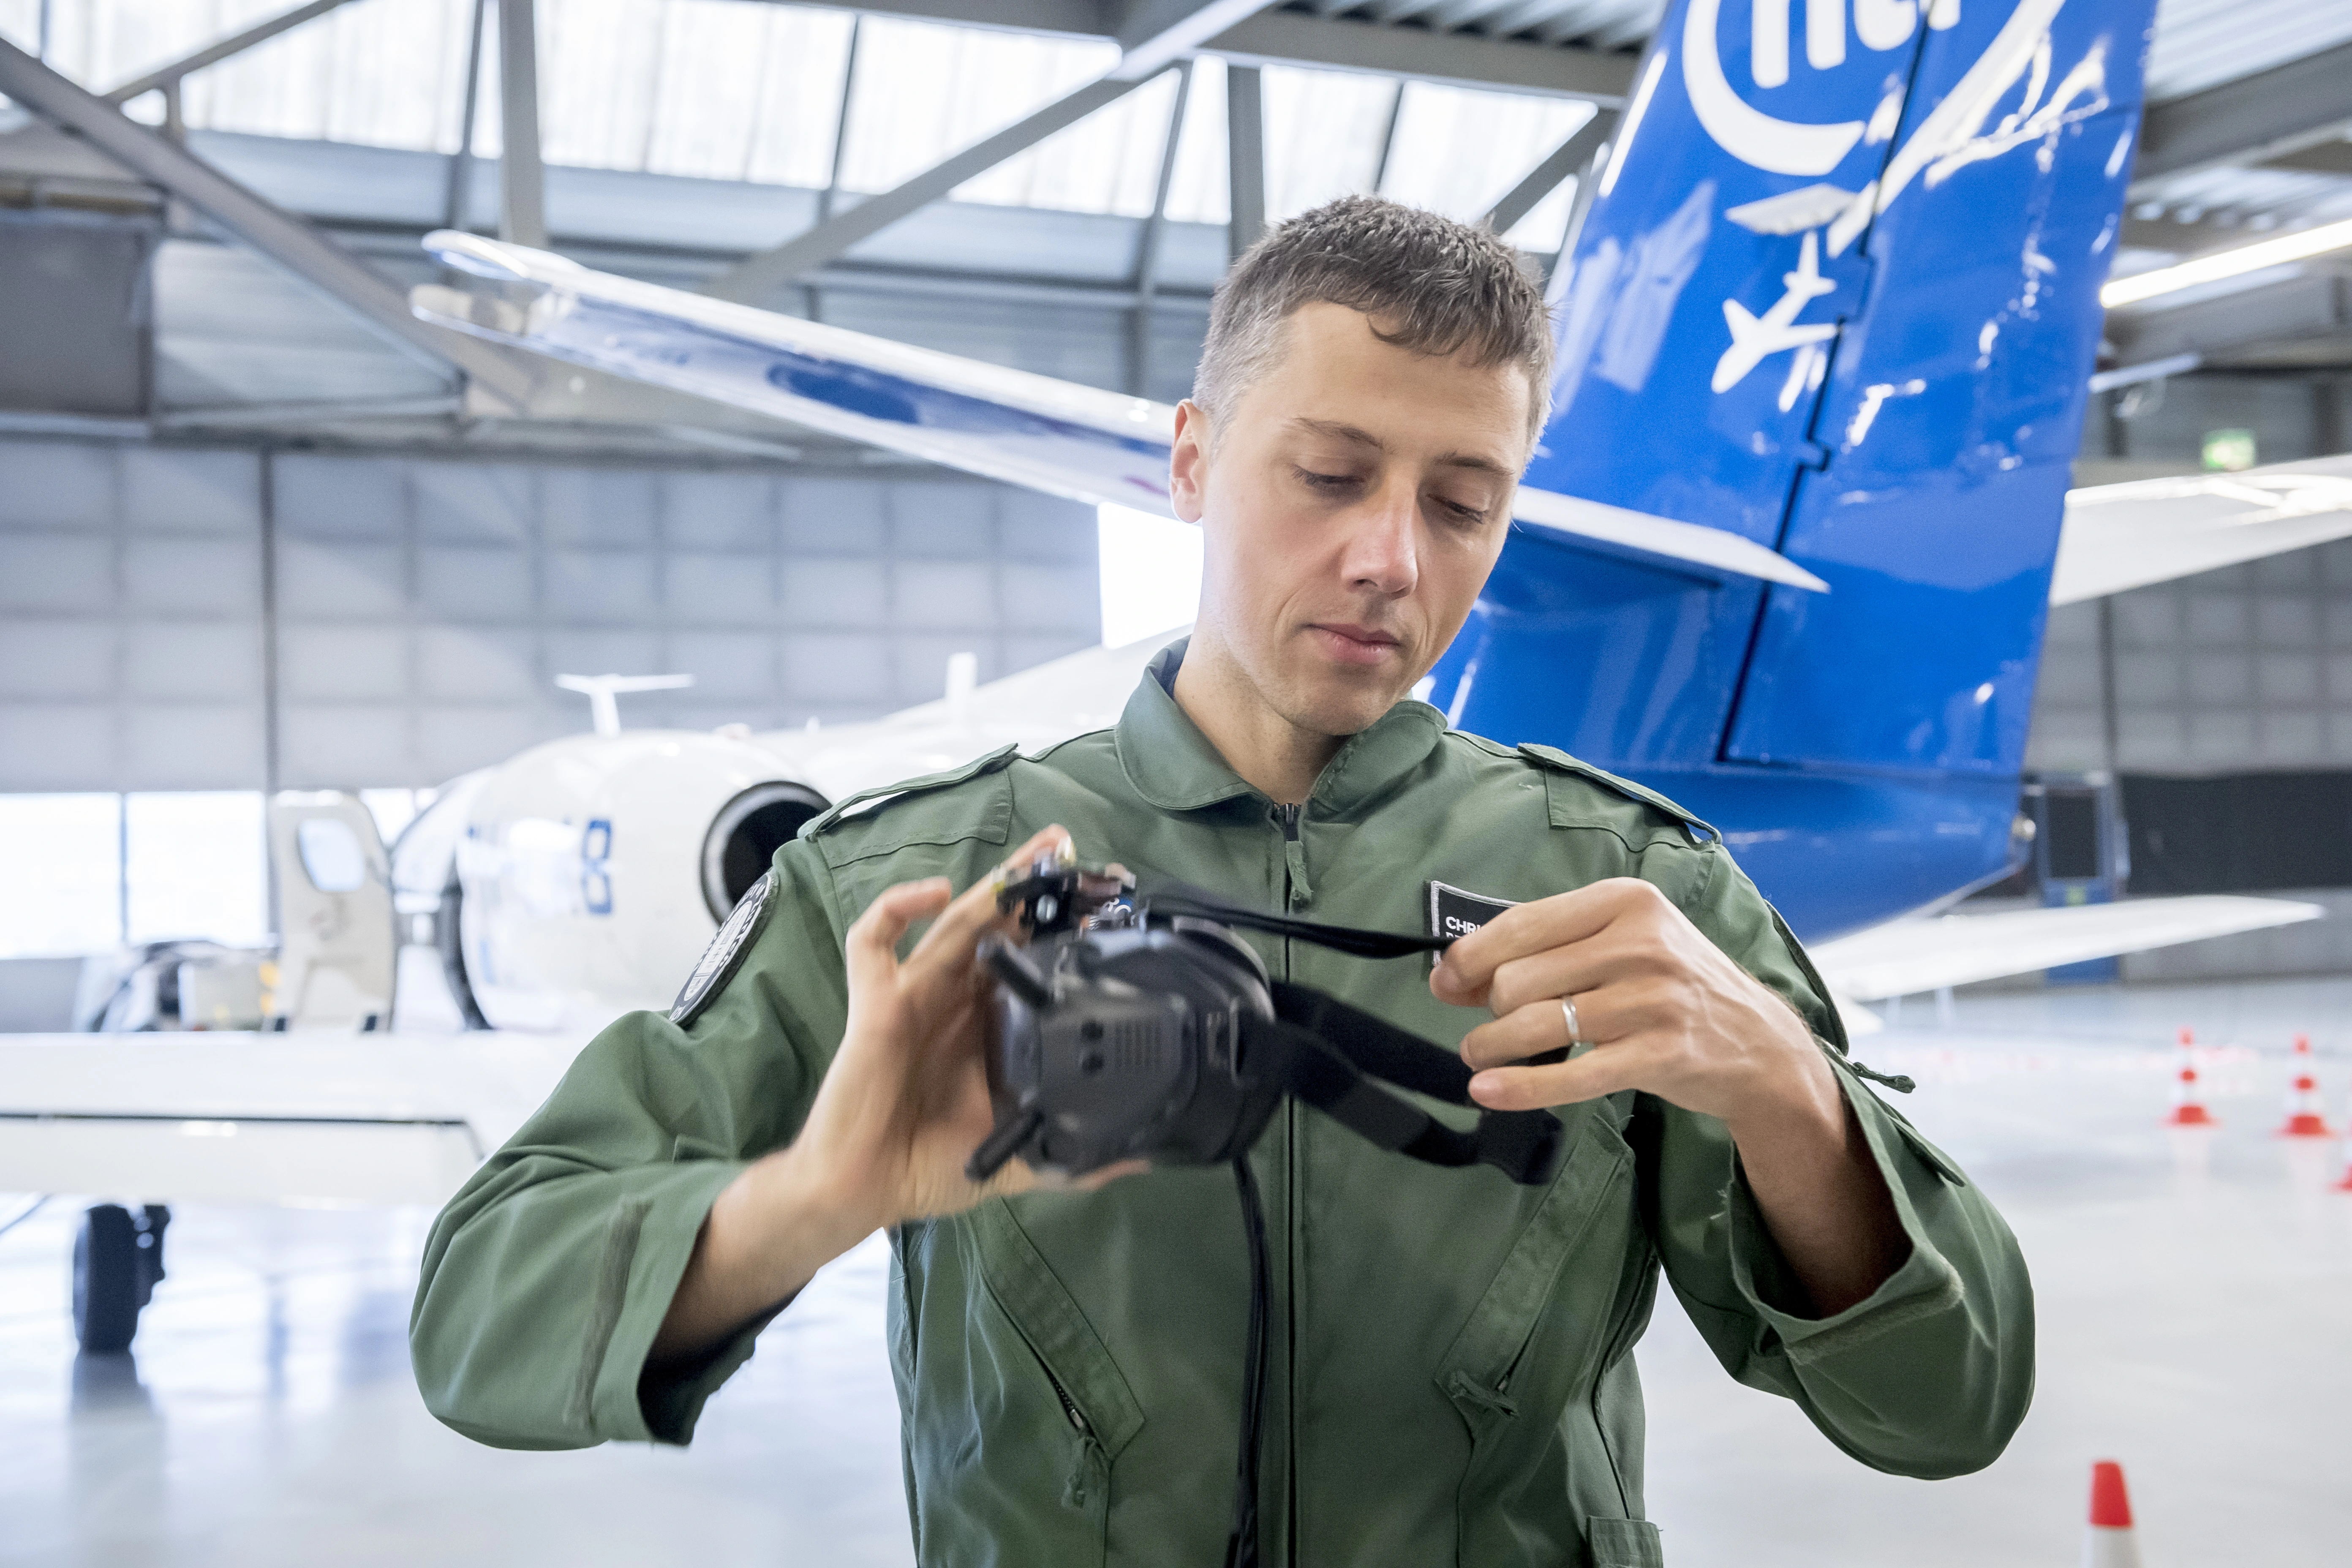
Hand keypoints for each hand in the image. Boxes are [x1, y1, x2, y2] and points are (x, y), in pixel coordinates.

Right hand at [782, 823, 1133, 1243]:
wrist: (862, 1190)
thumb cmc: (929, 1168)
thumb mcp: (1020, 1161)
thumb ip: (1076, 1157)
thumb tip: (1141, 1163)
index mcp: (985, 1027)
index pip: (1026, 961)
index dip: (1057, 932)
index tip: (1101, 910)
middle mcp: (953, 1001)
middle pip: (996, 927)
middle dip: (1031, 886)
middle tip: (1070, 850)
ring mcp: (913, 995)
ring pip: (952, 922)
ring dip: (990, 884)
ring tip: (1036, 853)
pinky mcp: (875, 1002)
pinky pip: (873, 942)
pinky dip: (898, 908)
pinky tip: (936, 893)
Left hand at [1430, 878, 1832, 1130]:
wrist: (1758, 1043)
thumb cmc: (1673, 986)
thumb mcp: (1622, 945)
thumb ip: (1544, 951)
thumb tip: (1452, 973)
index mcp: (1625, 901)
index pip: (1522, 924)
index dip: (1470, 956)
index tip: (1443, 980)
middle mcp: (1641, 942)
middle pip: (1520, 978)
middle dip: (1490, 1007)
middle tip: (1492, 1025)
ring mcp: (1654, 999)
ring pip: (1536, 1024)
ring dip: (1492, 1045)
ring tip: (1479, 1054)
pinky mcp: (1661, 1054)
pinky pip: (1572, 1074)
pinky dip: (1521, 1087)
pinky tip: (1488, 1091)